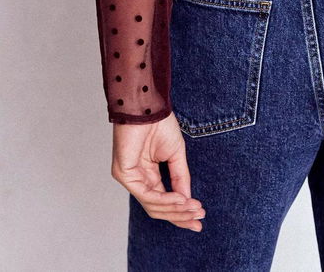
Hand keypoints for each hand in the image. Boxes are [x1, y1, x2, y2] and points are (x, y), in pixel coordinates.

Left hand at [111, 113, 205, 228]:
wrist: (149, 105)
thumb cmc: (160, 124)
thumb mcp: (176, 154)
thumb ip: (180, 178)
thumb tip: (188, 200)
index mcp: (147, 174)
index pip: (162, 201)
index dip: (181, 212)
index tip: (200, 218)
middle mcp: (137, 179)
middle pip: (157, 208)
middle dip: (180, 216)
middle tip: (199, 219)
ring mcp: (129, 178)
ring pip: (152, 205)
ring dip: (176, 209)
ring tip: (194, 207)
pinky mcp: (124, 174)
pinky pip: (146, 195)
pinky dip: (166, 199)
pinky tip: (181, 199)